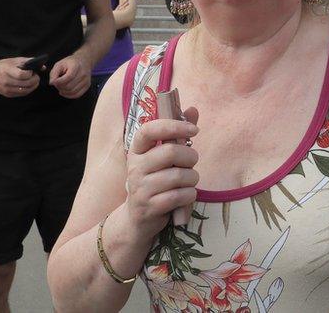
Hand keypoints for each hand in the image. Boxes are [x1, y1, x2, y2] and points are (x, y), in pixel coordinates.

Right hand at [0, 57, 40, 97]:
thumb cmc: (4, 65)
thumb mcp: (15, 60)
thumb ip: (29, 62)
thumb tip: (43, 67)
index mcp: (7, 70)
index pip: (21, 75)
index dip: (29, 74)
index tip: (32, 71)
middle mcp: (5, 81)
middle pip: (25, 84)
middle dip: (34, 80)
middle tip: (36, 77)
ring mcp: (6, 89)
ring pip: (25, 91)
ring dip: (33, 86)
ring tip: (34, 81)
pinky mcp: (7, 94)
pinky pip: (21, 94)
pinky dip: (28, 90)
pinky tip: (29, 85)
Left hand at [49, 54, 91, 98]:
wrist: (84, 61)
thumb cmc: (70, 63)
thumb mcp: (59, 64)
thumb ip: (54, 73)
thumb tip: (52, 83)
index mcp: (76, 66)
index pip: (68, 78)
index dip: (58, 82)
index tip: (53, 81)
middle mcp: (83, 74)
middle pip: (69, 86)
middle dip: (60, 87)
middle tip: (56, 84)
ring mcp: (86, 80)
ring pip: (72, 92)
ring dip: (64, 92)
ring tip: (60, 87)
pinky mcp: (87, 85)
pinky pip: (77, 95)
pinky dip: (69, 95)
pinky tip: (64, 92)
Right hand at [124, 108, 199, 238]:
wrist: (137, 219)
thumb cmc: (156, 182)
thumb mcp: (163, 158)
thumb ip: (177, 134)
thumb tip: (193, 109)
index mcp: (137, 151)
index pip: (149, 129)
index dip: (173, 125)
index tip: (193, 129)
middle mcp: (135, 167)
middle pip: (170, 152)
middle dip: (190, 157)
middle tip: (192, 163)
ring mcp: (140, 188)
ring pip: (179, 175)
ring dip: (192, 179)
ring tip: (188, 182)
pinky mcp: (149, 207)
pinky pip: (180, 195)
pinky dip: (190, 195)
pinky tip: (185, 196)